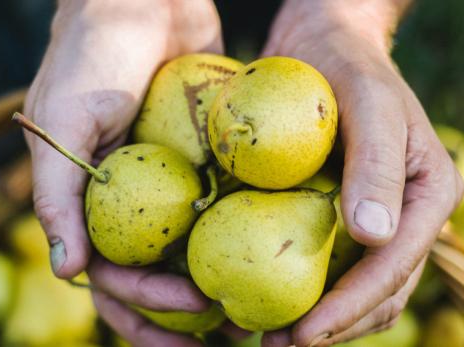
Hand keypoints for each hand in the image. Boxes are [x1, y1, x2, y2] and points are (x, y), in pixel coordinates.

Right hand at [23, 1, 222, 345]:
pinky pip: (221, 215)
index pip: (112, 277)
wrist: (143, 4)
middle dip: (181, 323)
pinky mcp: (202, 170)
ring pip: (191, 261)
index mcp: (89, 209)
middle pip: (152, 285)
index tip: (195, 303)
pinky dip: (242, 242)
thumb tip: (66, 272)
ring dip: (217, 295)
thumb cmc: (92, 58)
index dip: (147, 302)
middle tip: (226, 343)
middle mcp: (130, 210)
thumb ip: (57, 195)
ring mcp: (168, 193)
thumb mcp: (63, 120)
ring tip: (254, 322)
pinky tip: (273, 261)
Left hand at [260, 1, 462, 345]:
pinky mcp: (332, 210)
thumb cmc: (344, 64)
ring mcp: (367, 216)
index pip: (391, 268)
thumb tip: (376, 237)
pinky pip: (322, 260)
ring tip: (266, 339)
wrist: (320, 42)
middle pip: (374, 291)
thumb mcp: (367, 102)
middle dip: (331, 327)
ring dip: (315, 319)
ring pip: (350, 286)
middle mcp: (399, 214)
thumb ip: (378, 163)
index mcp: (423, 195)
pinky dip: (298, 286)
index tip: (303, 335)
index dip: (349, 309)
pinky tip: (262, 298)